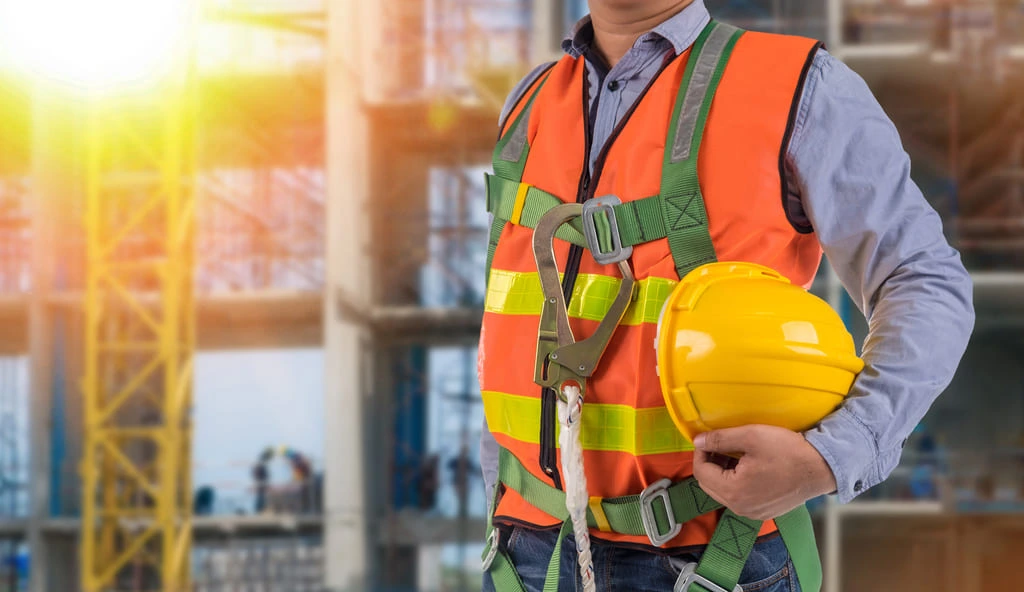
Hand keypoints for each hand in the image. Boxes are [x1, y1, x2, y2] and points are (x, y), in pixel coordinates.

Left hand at [692, 425, 836, 520]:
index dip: (701, 452)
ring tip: (734, 454)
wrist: (821, 468)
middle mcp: (740, 508)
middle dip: (709, 464)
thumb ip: (721, 439)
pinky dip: (735, 483)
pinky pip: (738, 498)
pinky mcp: (763, 512)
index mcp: (734, 491)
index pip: (701, 472)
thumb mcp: (751, 436)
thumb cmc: (787, 451)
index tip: (708, 439)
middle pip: (708, 485)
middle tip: (720, 445)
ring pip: (723, 493)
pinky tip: (747, 467)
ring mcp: (752, 513)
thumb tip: (698, 441)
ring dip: (721, 473)